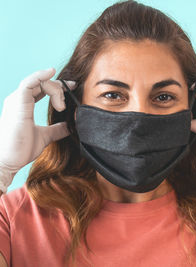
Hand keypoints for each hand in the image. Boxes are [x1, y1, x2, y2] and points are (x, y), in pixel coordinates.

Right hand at [0, 68, 75, 192]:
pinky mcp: (18, 103)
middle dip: (59, 86)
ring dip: (55, 89)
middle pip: (41, 83)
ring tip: (61, 106)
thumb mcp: (45, 136)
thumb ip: (57, 130)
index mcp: (23, 105)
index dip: (57, 86)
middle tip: (71, 92)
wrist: (7, 161)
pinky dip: (41, 75)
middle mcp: (18, 100)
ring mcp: (17, 100)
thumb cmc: (20, 150)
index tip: (72, 87)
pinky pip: (29, 82)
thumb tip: (70, 126)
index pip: (41, 88)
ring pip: (38, 82)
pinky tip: (51, 73)